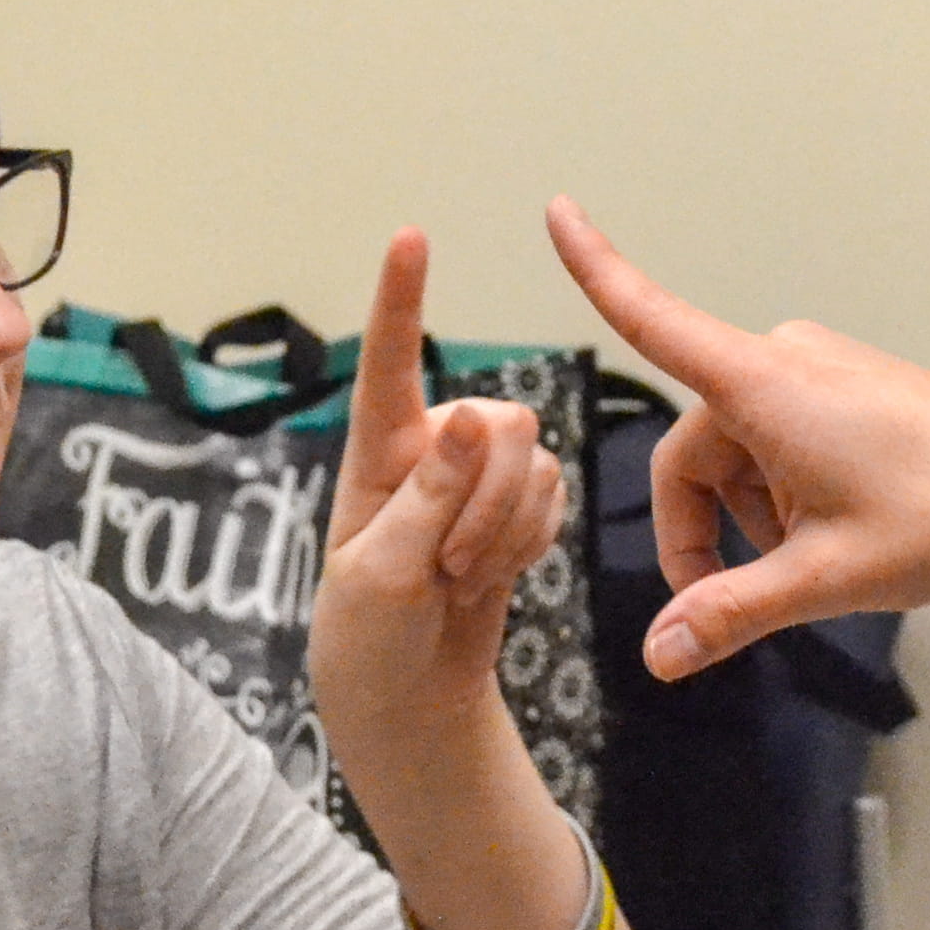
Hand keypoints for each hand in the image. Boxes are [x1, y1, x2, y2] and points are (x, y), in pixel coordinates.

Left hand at [309, 230, 569, 746]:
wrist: (410, 694)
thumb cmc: (370, 636)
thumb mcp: (381, 574)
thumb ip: (427, 495)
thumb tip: (476, 414)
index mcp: (376, 453)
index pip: (388, 366)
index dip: (400, 299)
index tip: (410, 236)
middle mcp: (431, 447)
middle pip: (503, 426)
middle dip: (491, 503)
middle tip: (448, 567)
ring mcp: (478, 474)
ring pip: (537, 463)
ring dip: (508, 532)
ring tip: (460, 578)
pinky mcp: (517, 503)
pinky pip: (559, 494)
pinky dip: (533, 542)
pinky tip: (494, 572)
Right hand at [545, 197, 929, 677]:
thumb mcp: (826, 577)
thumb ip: (732, 611)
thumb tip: (658, 652)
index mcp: (764, 388)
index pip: (654, 319)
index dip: (597, 267)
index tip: (556, 210)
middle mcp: (782, 363)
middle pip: (692, 450)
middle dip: (699, 527)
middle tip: (728, 609)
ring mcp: (815, 371)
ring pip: (735, 453)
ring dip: (747, 516)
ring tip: (810, 566)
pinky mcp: (842, 386)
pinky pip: (775, 441)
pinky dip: (780, 494)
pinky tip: (831, 536)